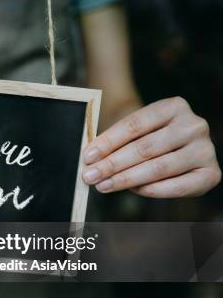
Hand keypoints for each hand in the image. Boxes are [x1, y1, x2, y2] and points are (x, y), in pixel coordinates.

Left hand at [82, 97, 220, 197]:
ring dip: (126, 179)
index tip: (87, 156)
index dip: (108, 142)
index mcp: (174, 106)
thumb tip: (89, 159)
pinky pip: (177, 186)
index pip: (135, 124)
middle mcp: (194, 125)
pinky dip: (151, 190)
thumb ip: (115, 141)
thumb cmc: (149, 137)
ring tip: (103, 185)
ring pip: (158, 167)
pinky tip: (132, 191)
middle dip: (112, 164)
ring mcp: (205, 149)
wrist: (179, 148)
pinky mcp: (211, 173)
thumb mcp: (134, 131)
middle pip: (145, 148)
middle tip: (90, 176)